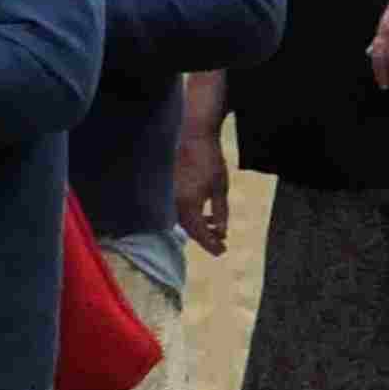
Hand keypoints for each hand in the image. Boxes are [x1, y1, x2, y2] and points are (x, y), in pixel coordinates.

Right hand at [175, 129, 230, 254]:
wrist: (191, 137)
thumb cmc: (209, 161)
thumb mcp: (220, 188)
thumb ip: (221, 212)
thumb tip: (221, 232)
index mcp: (187, 204)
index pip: (198, 233)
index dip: (211, 244)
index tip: (222, 252)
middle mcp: (173, 203)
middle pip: (188, 229)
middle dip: (205, 237)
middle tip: (221, 243)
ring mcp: (167, 197)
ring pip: (182, 220)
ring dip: (199, 226)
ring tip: (217, 228)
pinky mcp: (166, 191)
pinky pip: (178, 210)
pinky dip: (192, 216)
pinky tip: (206, 215)